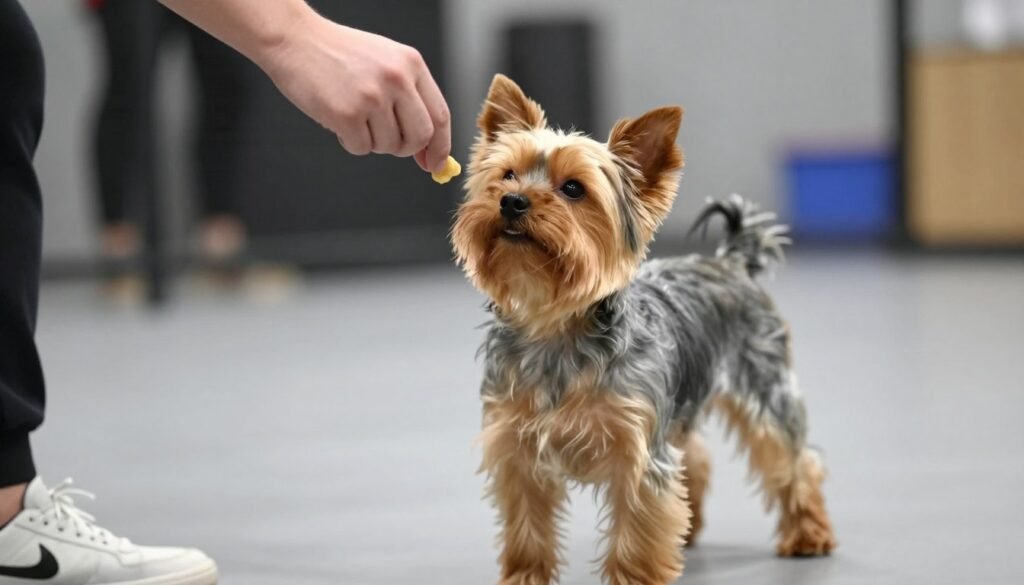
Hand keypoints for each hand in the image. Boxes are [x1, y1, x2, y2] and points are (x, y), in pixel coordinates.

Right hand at [256, 12, 450, 171]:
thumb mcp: (385, 63)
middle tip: (388, 142)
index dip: (440, 146)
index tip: (436, 164)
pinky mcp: (347, 113)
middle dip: (406, 149)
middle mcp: (397, 79)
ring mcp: (372, 96)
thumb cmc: (337, 54)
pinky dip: (350, 142)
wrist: (295, 40)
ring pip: (389, 146)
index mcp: (411, 64)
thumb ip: (410, 99)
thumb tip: (428, 151)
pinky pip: (361, 148)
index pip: (440, 115)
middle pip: (420, 136)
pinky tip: (339, 120)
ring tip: (355, 117)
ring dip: (373, 142)